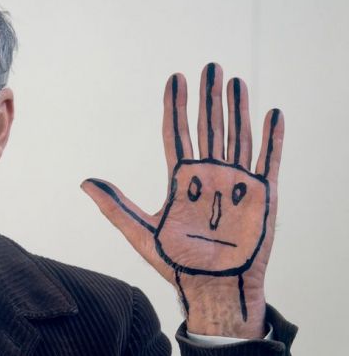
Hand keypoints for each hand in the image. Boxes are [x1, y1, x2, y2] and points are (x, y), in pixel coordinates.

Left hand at [82, 64, 283, 336]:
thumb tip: (83, 182)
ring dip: (237, 109)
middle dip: (208, 97)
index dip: (176, 106)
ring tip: (235, 81)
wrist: (212, 289)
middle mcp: (210, 176)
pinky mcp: (261, 196)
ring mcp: (236, 183)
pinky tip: (271, 113)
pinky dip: (271, 138)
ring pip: (237, 136)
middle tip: (209, 66)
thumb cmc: (178, 265)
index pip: (178, 133)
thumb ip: (114, 207)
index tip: (175, 78)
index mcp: (182, 181)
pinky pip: (268, 160)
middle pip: (209, 127)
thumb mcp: (140, 233)